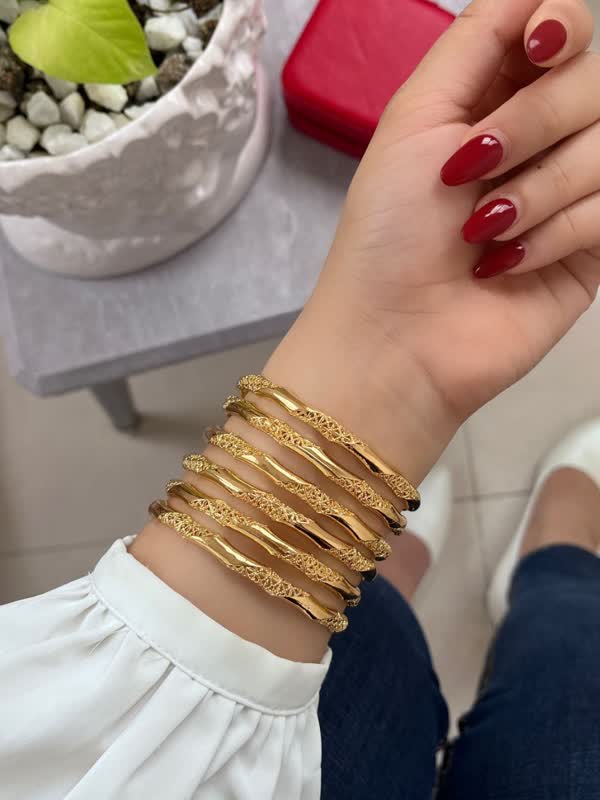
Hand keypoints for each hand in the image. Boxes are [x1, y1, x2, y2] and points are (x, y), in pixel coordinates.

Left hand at [284, 0, 598, 464]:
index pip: (562, 30)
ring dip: (537, 190)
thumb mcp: (414, 119)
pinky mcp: (591, 247)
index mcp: (491, 98)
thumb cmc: (386, 234)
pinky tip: (506, 266)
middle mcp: (538, 139)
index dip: (562, 26)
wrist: (395, 337)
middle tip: (471, 172)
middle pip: (593, 81)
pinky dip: (554, 234)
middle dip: (533, 122)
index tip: (538, 48)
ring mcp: (569, 193)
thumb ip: (475, 43)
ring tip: (481, 234)